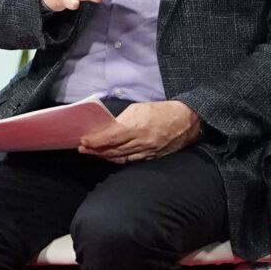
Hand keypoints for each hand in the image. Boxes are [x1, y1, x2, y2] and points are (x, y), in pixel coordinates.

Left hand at [78, 99, 201, 163]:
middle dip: (96, 150)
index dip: (95, 141)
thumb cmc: (163, 111)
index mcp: (138, 127)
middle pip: (113, 150)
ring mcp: (147, 152)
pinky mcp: (152, 157)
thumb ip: (123, 119)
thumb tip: (108, 128)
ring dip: (105, 156)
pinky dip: (118, 159)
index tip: (84, 141)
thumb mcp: (140, 109)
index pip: (111, 138)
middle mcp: (142, 142)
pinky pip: (131, 160)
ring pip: (120, 158)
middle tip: (83, 149)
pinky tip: (110, 156)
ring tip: (93, 153)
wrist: (187, 121)